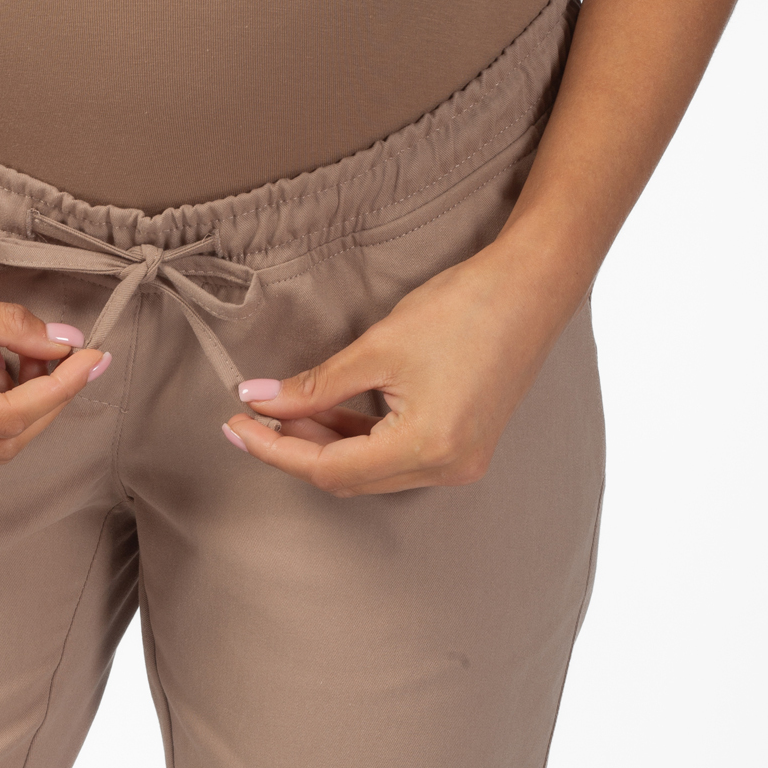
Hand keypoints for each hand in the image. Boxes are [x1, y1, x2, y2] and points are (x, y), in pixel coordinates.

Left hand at [222, 236, 579, 496]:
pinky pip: (397, 458)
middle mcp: (446, 469)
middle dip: (297, 448)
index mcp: (426, 449)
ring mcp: (459, 463)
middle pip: (349, 479)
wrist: (531, 288)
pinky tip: (331, 411)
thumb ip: (315, 385)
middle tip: (254, 415)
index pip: (329, 469)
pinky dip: (361, 439)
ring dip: (327, 444)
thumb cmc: (462, 309)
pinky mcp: (464, 447)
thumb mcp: (377, 347)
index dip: (275, 450)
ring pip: (371, 471)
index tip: (235, 427)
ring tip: (287, 408)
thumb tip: (260, 402)